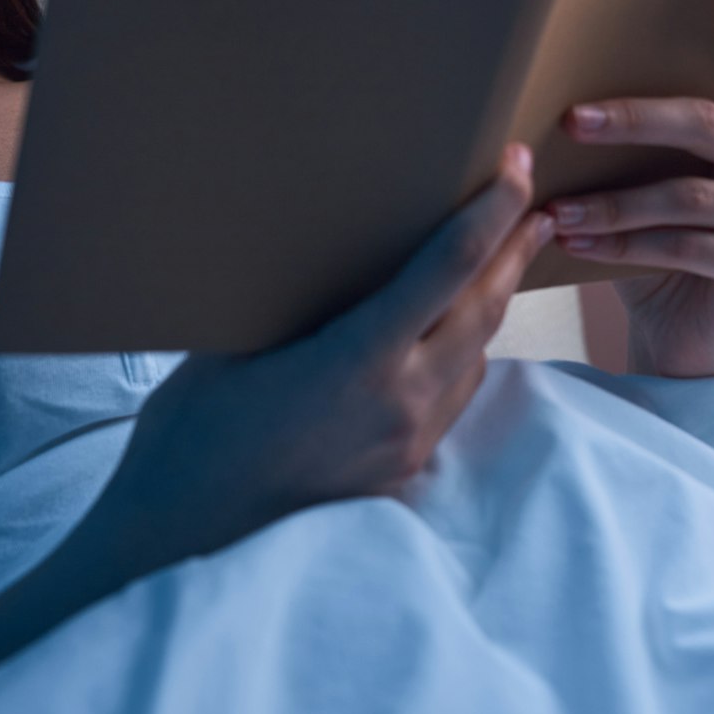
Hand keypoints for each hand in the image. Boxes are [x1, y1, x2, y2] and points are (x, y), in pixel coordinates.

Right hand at [99, 142, 556, 564]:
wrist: (178, 545)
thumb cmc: (189, 439)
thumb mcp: (233, 349)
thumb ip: (298, 307)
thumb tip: (330, 257)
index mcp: (356, 361)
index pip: (448, 269)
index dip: (492, 212)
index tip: (518, 168)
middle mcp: (398, 404)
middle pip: (483, 310)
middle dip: (514, 251)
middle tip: (535, 205)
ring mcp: (405, 445)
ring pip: (477, 359)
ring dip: (494, 305)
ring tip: (503, 260)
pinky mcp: (401, 474)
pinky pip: (454, 401)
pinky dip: (466, 355)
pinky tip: (453, 336)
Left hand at [543, 0, 713, 378]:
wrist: (686, 339)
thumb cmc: (658, 246)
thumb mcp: (651, 181)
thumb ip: (638, 140)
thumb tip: (552, 93)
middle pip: (709, 122)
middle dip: (633, 120)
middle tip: (570, 120)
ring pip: (687, 194)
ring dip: (610, 204)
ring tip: (551, 209)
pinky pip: (683, 247)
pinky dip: (620, 247)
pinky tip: (572, 245)